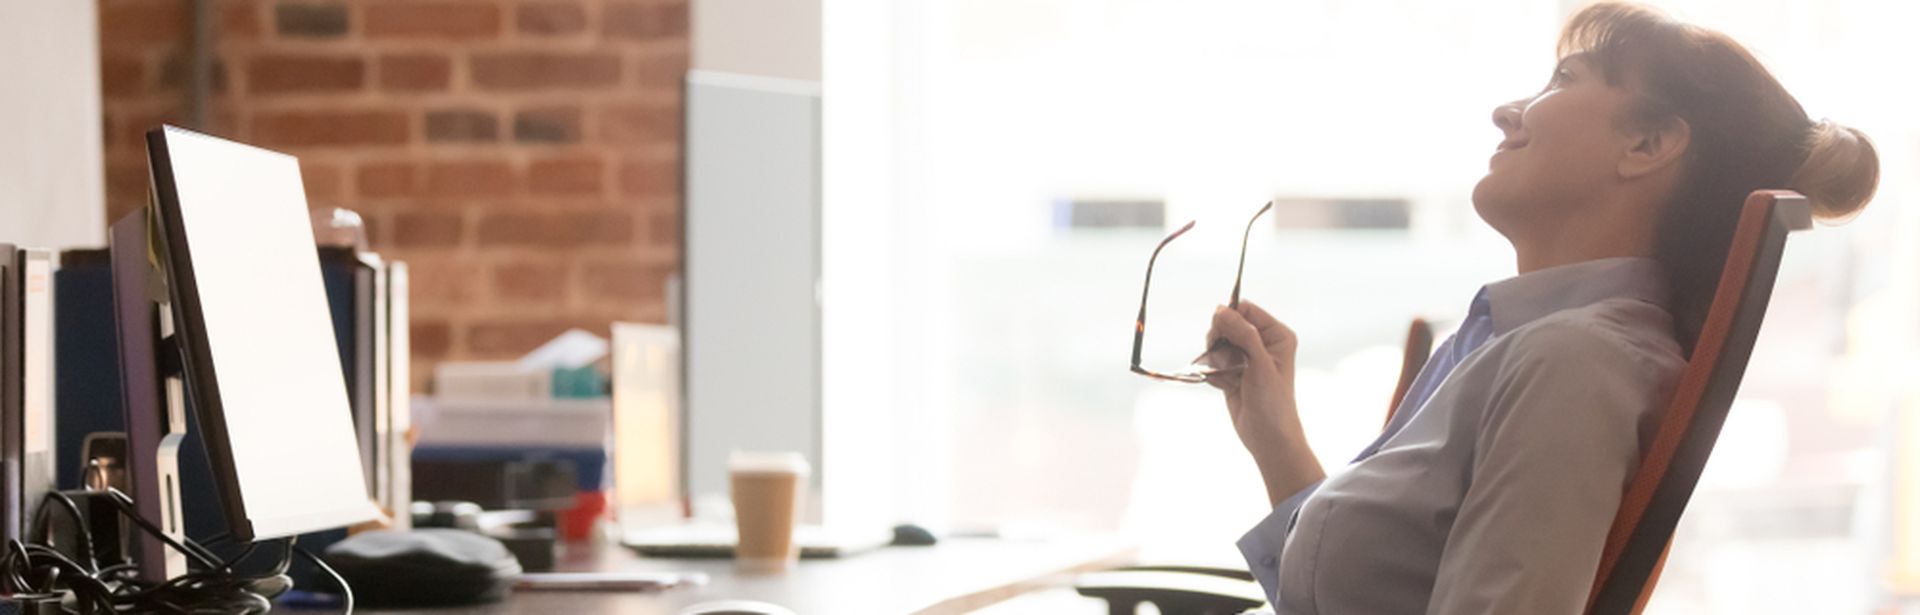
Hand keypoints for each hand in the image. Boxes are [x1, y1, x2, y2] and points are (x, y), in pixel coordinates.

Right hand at [1205, 301, 1324, 505]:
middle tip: (1223, 357)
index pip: (1246, 310)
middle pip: (1228, 323)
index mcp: (1277, 335)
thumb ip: (1243, 333)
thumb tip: (1221, 310)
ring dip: (1214, 356)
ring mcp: (1247, 358)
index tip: (1221, 334)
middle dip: (1220, 338)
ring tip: (1224, 373)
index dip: (1230, 317)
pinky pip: (1214, 360)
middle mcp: (1262, 343)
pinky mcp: (1233, 372)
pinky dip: (1212, 370)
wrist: (1268, 438)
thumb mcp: (1259, 364)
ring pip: (1218, 342)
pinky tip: (1223, 385)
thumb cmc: (1273, 402)